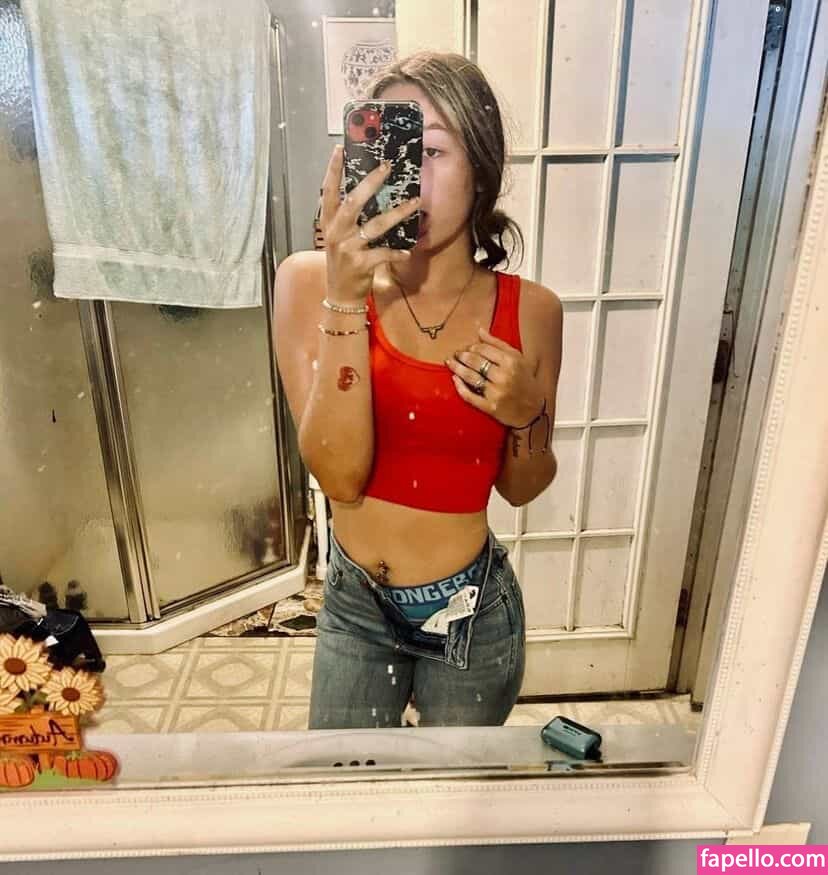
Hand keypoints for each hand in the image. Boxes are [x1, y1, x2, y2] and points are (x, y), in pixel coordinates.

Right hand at [320, 144, 419, 302]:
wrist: (340, 294)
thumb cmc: (343, 262)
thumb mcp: (339, 236)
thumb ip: (347, 216)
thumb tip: (367, 190)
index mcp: (329, 222)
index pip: (328, 190)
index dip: (333, 169)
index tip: (340, 148)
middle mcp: (336, 232)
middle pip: (353, 201)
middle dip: (370, 182)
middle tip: (387, 166)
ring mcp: (347, 248)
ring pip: (374, 226)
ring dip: (397, 213)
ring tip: (414, 202)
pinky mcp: (360, 264)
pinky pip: (383, 254)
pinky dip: (397, 252)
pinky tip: (408, 250)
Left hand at [446, 325, 543, 427]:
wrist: (533, 410)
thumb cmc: (525, 381)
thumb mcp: (518, 359)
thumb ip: (498, 344)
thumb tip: (479, 330)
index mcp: (511, 362)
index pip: (484, 349)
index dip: (472, 347)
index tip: (467, 348)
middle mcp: (504, 376)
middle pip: (475, 362)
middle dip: (462, 356)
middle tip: (456, 354)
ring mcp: (496, 393)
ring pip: (470, 377)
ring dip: (457, 368)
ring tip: (450, 363)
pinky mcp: (490, 407)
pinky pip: (470, 396)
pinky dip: (460, 387)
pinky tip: (455, 380)